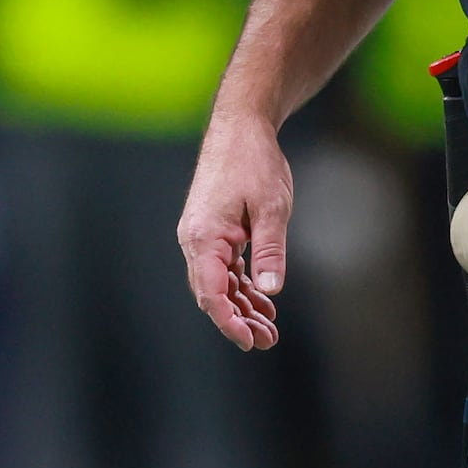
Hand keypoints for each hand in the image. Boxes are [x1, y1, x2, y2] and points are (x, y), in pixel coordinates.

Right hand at [179, 112, 292, 349]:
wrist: (241, 126)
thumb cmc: (254, 162)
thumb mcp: (271, 208)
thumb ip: (269, 251)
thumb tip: (269, 291)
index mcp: (203, 237)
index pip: (210, 292)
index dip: (229, 322)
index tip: (249, 341)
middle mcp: (196, 240)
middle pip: (212, 293)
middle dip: (238, 320)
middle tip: (268, 341)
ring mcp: (203, 236)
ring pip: (219, 283)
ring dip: (242, 306)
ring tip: (269, 329)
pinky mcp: (214, 230)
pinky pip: (225, 267)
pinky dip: (242, 285)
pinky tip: (262, 300)